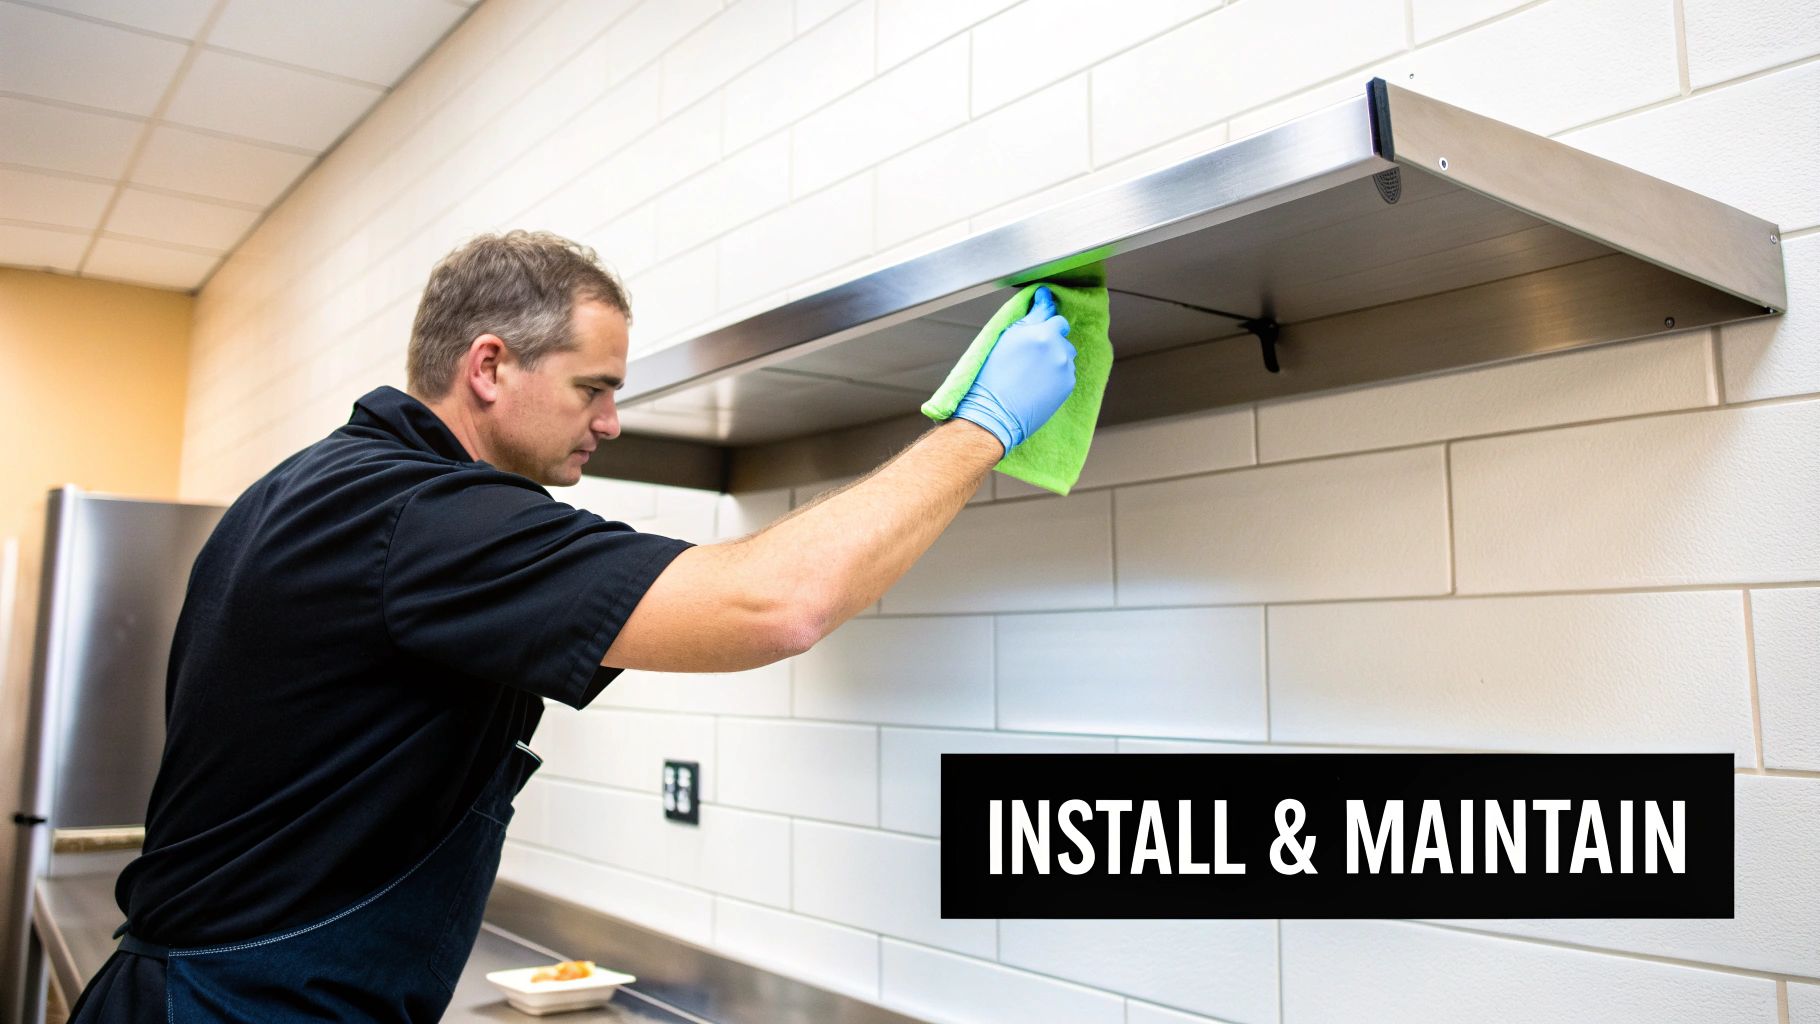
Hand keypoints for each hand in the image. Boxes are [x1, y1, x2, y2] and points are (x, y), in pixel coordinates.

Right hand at [951, 286, 1075, 454]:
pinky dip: (1057, 377)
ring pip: (1066, 357)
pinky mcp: (1068, 386)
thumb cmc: (993, 376)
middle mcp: (1058, 349)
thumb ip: (1032, 316)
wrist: (993, 414)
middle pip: (1063, 339)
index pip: (1058, 320)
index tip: (1038, 333)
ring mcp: (1065, 369)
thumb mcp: (1007, 338)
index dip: (1047, 327)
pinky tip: (1038, 384)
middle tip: (1029, 359)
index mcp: (1042, 333)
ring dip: (1055, 360)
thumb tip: (1045, 297)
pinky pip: (1067, 374)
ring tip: (1033, 373)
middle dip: (1050, 344)